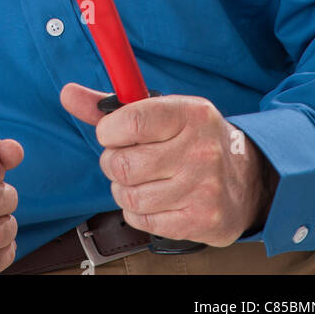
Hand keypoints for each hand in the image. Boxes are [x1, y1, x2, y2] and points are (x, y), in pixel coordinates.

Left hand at [60, 83, 276, 246]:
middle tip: (125, 158)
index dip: (109, 130)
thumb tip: (67, 93)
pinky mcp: (202, 220)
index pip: (132, 120)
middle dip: (112, 162)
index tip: (111, 133)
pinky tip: (153, 198)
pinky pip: (143, 219)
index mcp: (190, 114)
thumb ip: (111, 105)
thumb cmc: (193, 139)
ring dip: (123, 188)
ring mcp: (203, 188)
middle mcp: (200, 150)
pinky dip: (137, 210)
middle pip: (123, 164)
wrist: (246, 179)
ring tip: (141, 179)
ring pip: (129, 194)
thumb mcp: (162, 111)